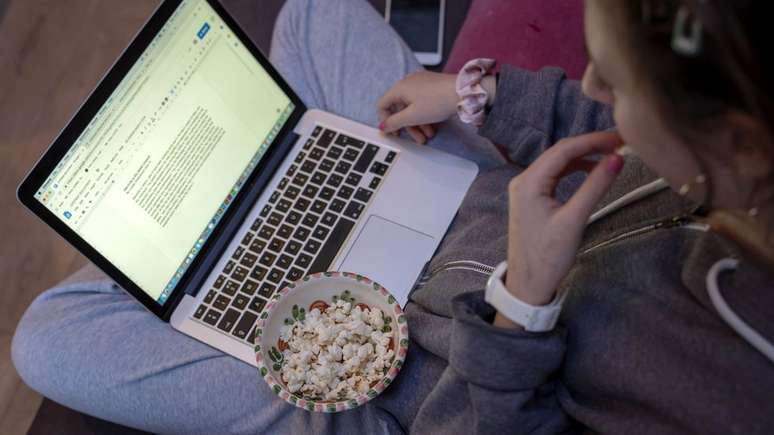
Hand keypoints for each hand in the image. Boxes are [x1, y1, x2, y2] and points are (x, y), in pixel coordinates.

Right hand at [376, 71, 457, 143]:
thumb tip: (383, 126)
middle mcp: (408, 83)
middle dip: (409, 126)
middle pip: (400, 108)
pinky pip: (422, 102)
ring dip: (419, 124)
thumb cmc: (438, 101)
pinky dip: (425, 115)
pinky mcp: (432, 86)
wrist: (462, 92)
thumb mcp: (412, 116)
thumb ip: (394, 122)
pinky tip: (433, 125)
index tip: (394, 132)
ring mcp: (420, 83)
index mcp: (399, 88)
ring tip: (429, 135)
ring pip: (413, 107)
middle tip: (416, 138)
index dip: (385, 120)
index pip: (383, 105)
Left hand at [504, 132, 623, 310]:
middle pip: (559, 152)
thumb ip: (596, 187)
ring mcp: (525, 188)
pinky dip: (573, 169)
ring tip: (611, 155)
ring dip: (582, 156)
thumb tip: (617, 158)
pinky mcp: (531, 198)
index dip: (593, 140)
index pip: (564, 149)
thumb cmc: (549, 256)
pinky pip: (553, 175)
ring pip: (557, 162)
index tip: (620, 138)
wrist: (528, 284)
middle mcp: (523, 180)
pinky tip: (591, 170)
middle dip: (589, 145)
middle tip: (620, 143)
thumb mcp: (574, 220)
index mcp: (529, 182)